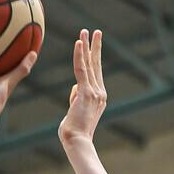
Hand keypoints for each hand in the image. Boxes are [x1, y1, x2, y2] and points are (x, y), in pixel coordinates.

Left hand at [58, 29, 106, 146]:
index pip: (95, 74)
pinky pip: (81, 69)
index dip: (93, 58)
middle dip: (96, 47)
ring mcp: (94, 92)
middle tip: (96, 32)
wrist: (77, 142)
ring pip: (90, 64)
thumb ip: (76, 99)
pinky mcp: (86, 92)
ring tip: (86, 31)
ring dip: (87, 46)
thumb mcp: (75, 112)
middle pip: (96, 65)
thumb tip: (75, 89)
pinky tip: (79, 42)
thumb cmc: (74, 133)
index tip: (93, 46)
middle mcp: (100, 93)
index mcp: (98, 98)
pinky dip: (80, 55)